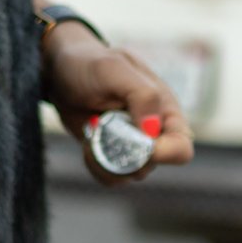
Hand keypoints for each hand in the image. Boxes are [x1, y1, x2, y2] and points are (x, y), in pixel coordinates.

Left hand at [40, 22, 194, 185]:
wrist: (61, 73)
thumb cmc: (90, 64)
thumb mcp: (114, 69)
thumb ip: (141, 94)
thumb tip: (153, 130)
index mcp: (166, 111)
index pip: (180, 148)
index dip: (164, 154)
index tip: (137, 143)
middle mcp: (154, 133)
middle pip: (150, 167)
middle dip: (124, 155)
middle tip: (102, 129)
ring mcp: (133, 147)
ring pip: (129, 176)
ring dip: (106, 161)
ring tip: (92, 132)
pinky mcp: (113, 156)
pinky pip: (111, 178)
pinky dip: (96, 166)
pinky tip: (88, 142)